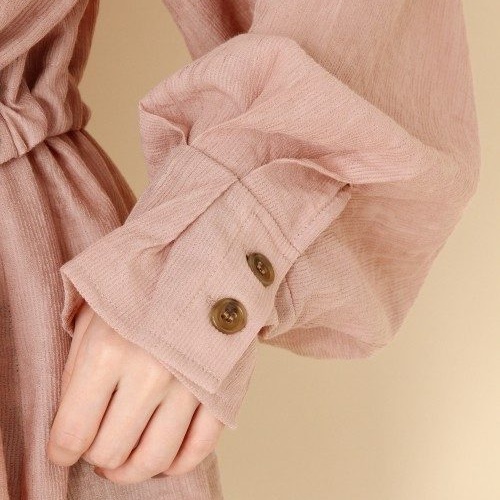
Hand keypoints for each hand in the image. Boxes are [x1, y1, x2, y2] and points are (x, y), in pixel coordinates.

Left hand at [47, 301, 224, 483]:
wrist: (201, 263)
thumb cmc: (143, 288)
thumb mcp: (94, 316)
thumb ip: (77, 371)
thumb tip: (73, 427)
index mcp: (108, 351)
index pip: (73, 432)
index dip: (62, 449)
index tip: (65, 448)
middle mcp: (150, 373)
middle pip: (112, 452)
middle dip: (97, 456)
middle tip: (98, 444)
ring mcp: (190, 384)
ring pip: (155, 459)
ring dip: (132, 469)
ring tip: (125, 457)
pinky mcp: (221, 389)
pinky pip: (199, 448)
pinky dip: (177, 463)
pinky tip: (163, 457)